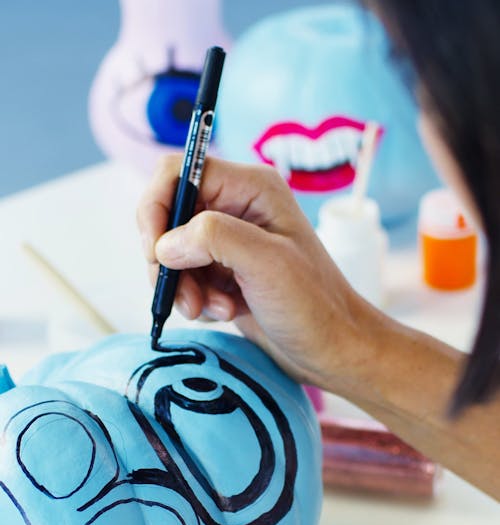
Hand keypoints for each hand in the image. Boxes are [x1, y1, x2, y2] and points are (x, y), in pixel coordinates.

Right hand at [137, 155, 377, 397]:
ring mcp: (230, 241)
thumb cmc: (314, 305)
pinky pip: (185, 278)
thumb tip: (165, 245)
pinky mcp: (225, 272)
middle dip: (168, 260)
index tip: (156, 252)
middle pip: (168, 215)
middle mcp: (238, 207)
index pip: (177, 173)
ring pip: (173, 252)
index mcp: (251, 187)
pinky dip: (193, 299)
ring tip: (215, 310)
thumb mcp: (266, 264)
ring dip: (182, 286)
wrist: (334, 350)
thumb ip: (213, 238)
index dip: (156, 208)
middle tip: (185, 296)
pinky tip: (223, 312)